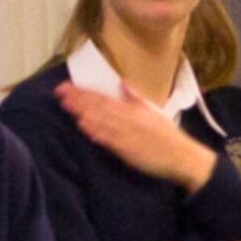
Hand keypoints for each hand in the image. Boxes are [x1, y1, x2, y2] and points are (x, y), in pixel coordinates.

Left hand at [55, 80, 216, 191]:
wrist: (181, 156)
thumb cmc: (168, 136)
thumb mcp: (152, 111)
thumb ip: (135, 98)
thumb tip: (123, 84)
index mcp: (132, 108)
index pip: (103, 98)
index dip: (83, 92)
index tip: (66, 87)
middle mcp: (127, 119)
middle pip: (98, 107)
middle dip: (78, 100)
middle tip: (59, 93)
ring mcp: (127, 134)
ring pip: (101, 120)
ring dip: (83, 112)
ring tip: (66, 106)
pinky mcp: (128, 150)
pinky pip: (110, 139)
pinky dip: (97, 132)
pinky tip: (84, 126)